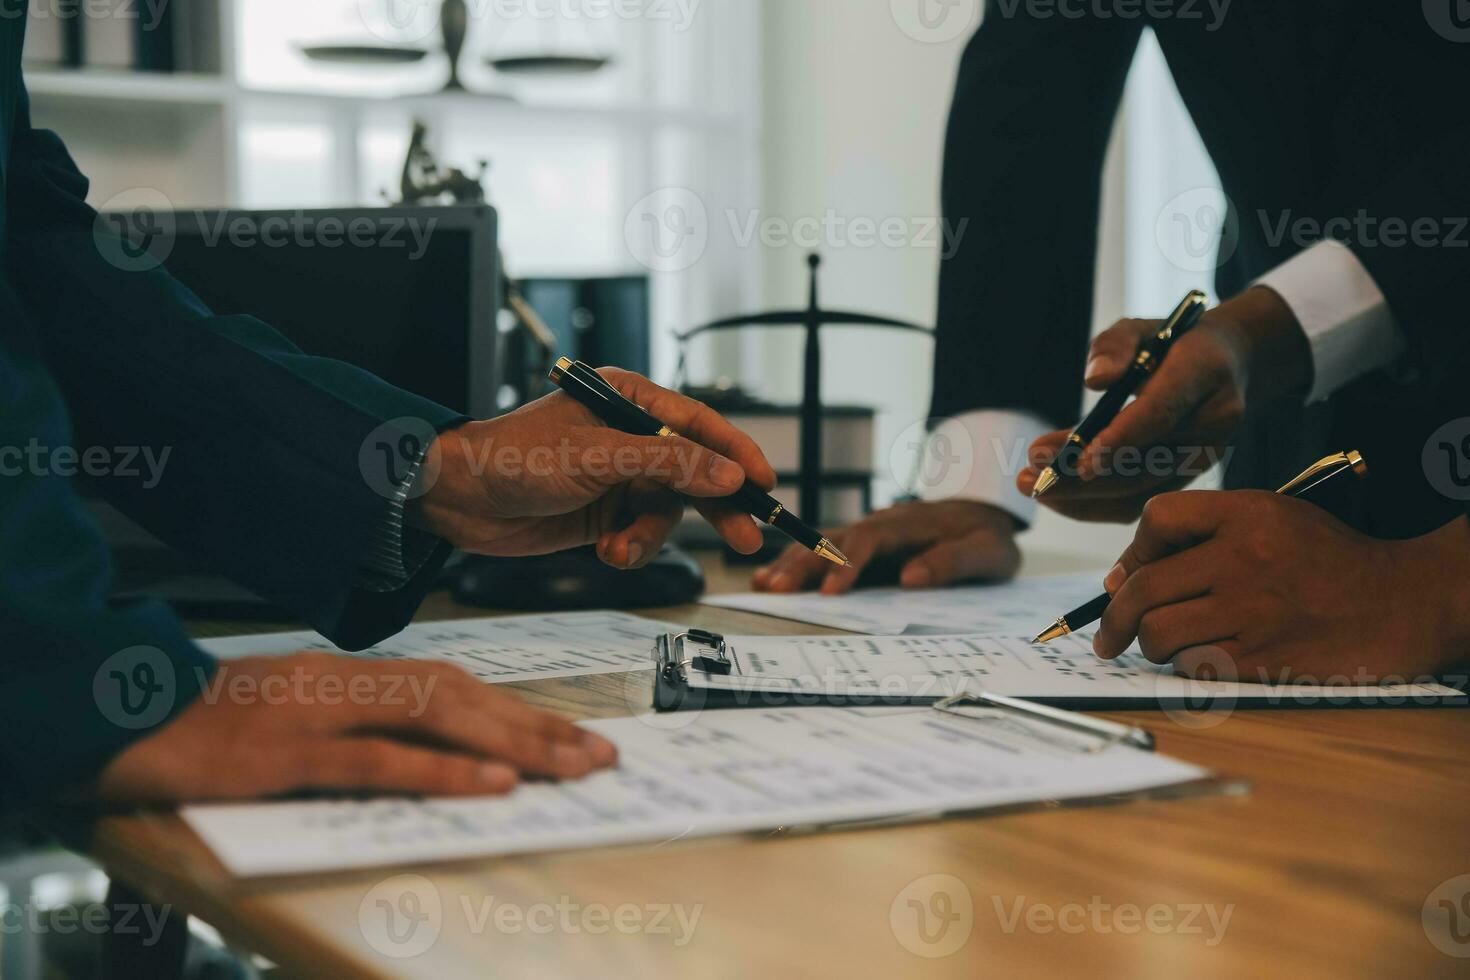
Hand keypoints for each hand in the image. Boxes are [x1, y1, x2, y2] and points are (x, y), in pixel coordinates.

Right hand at [95, 653, 617, 802]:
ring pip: (430, 716)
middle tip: (598, 754)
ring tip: (568, 765)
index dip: (519, 707)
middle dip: (537, 724)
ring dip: (510, 740)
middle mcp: (341, 681)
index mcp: (347, 672)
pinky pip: (373, 760)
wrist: (117, 712)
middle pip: (460, 694)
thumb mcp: (293, 711)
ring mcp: (313, 711)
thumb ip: (359, 723)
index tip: (574, 735)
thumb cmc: (208, 722)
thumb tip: (434, 752)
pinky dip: (438, 770)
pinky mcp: (282, 753)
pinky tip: (490, 783)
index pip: (454, 683)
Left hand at [413, 369, 776, 567]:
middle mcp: (630, 435)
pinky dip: (631, 547)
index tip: (765, 484)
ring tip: (622, 550)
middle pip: (695, 471)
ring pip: (668, 510)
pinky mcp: (605, 511)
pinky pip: (641, 532)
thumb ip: (667, 464)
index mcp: (630, 400)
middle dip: (716, 507)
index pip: (700, 424)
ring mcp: (619, 475)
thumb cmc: (514, 458)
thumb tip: (727, 475)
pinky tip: (607, 551)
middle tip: (746, 539)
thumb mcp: (598, 458)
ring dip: (651, 536)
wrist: (457, 499)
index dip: (736, 454)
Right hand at [751, 500, 1019, 594]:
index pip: (871, 543)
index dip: (847, 565)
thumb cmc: (986, 537)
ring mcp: (868, 532)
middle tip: (776, 590)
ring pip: (822, 544)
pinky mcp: (861, 544)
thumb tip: (911, 577)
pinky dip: (796, 562)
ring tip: (762, 585)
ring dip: (792, 563)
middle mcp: (881, 524)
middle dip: (803, 564)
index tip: (829, 593)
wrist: (983, 512)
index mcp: (909, 526)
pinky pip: (823, 550)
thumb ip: (954, 562)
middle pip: (834, 541)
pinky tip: (770, 578)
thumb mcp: (988, 552)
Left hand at [1017, 287, 1312, 522]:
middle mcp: (1212, 423)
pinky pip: (1138, 502)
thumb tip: (1094, 379)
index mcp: (1205, 375)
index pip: (1161, 414)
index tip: (1079, 460)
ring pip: (1138, 490)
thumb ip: (1116, 346)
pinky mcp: (1186, 479)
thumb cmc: (1173, 343)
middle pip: (1144, 463)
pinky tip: (1055, 495)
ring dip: (1080, 495)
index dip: (1120, 439)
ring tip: (1031, 484)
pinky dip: (1093, 505)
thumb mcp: (1142, 328)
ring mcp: (1204, 457)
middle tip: (1031, 473)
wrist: (1228, 365)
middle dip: (1082, 476)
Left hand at [1092, 491, 1469, 682]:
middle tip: (1109, 639)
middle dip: (1114, 619)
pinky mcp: (1265, 657)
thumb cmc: (1326, 561)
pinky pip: (1192, 667)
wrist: (1400, 603)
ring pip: (1159, 633)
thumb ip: (1200, 534)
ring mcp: (1254, 609)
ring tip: (1170, 645)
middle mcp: (1245, 557)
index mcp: (1246, 513)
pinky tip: (1206, 661)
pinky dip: (1188, 668)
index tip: (1125, 579)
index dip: (1132, 551)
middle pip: (1143, 587)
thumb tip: (1118, 580)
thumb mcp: (1270, 519)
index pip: (1158, 518)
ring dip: (1153, 646)